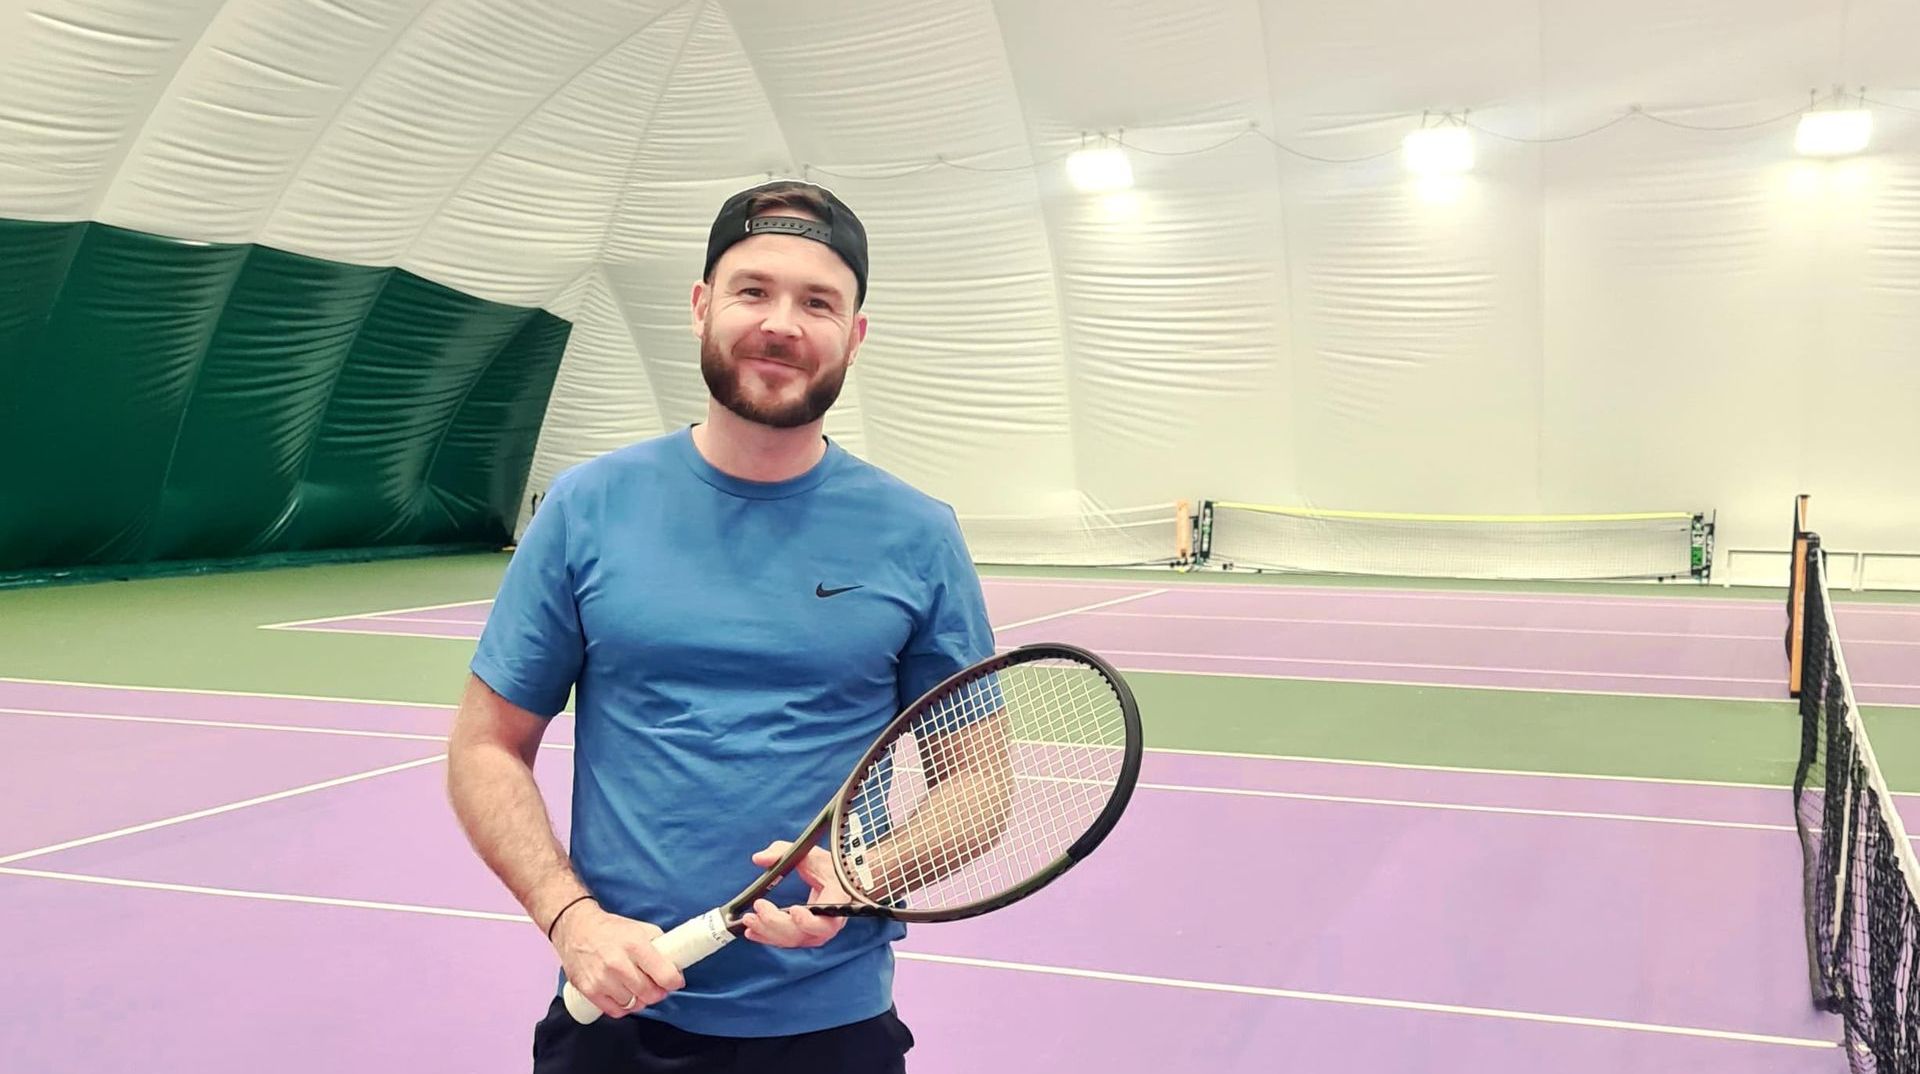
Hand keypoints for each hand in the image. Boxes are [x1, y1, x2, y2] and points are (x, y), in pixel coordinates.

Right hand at [550, 902, 686, 1018]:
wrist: (576, 928)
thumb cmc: (611, 929)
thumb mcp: (640, 929)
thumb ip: (659, 946)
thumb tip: (675, 966)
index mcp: (635, 945)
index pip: (664, 974)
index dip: (674, 982)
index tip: (675, 982)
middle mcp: (618, 963)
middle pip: (649, 993)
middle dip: (658, 992)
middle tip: (657, 987)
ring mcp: (602, 979)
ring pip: (633, 1004)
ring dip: (640, 1000)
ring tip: (638, 990)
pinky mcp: (588, 990)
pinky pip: (615, 1011)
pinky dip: (624, 1008)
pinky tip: (625, 997)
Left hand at [740, 841, 849, 949]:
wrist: (837, 882)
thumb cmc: (826, 867)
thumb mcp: (810, 854)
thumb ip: (783, 852)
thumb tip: (757, 858)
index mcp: (837, 902)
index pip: (827, 921)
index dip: (810, 921)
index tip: (794, 910)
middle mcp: (829, 923)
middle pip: (803, 934)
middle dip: (777, 923)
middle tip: (758, 907)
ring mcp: (816, 933)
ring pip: (792, 940)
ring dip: (768, 932)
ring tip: (748, 920)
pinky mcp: (805, 936)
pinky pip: (786, 941)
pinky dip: (767, 937)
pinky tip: (751, 932)